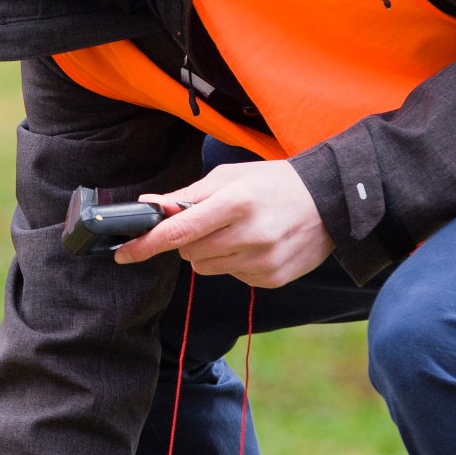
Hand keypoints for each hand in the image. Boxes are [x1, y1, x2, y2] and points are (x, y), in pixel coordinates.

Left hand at [113, 158, 332, 287]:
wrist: (331, 202)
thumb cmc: (275, 183)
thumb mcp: (231, 176)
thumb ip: (188, 195)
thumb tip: (150, 206)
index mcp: (237, 203)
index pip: (179, 231)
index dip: (147, 244)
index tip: (124, 254)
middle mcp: (250, 235)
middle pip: (189, 253)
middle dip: (187, 240)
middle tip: (209, 222)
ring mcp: (263, 261)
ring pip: (206, 268)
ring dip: (209, 252)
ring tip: (237, 231)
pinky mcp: (272, 279)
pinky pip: (232, 277)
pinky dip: (233, 263)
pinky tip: (255, 244)